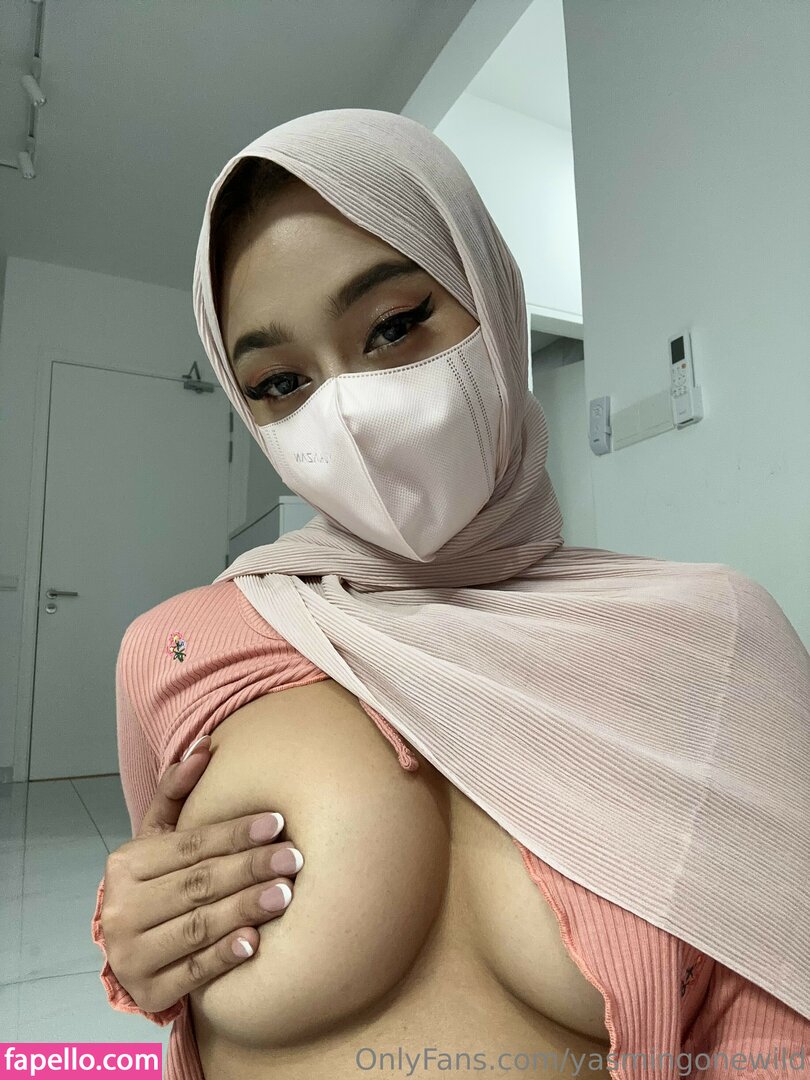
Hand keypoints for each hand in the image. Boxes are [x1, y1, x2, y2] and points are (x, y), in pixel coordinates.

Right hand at [99, 736, 302, 1013]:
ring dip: (244, 909)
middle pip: (198, 884)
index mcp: (125, 865)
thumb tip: (205, 745)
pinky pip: (194, 972)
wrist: (129, 947)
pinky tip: (255, 942)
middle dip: (249, 869)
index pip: (189, 846)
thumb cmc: (155, 881)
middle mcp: (123, 909)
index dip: (235, 833)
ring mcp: (133, 954)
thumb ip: (176, 791)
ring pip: (198, 926)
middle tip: (294, 859)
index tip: (278, 823)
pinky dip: (225, 956)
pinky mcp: (149, 990)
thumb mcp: (157, 837)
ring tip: (285, 894)